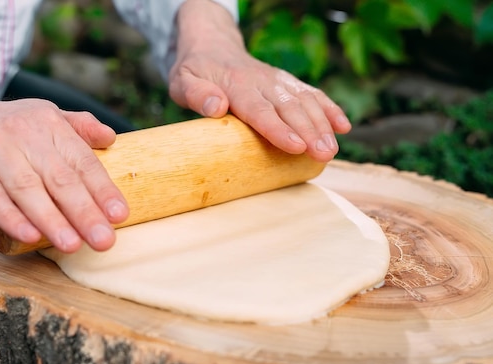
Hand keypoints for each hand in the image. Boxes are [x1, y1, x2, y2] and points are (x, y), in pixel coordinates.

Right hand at [0, 51, 128, 252]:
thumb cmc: (4, 125)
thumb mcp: (44, 115)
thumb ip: (79, 126)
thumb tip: (112, 138)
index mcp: (49, 123)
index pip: (81, 159)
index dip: (102, 189)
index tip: (119, 215)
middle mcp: (23, 132)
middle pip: (59, 178)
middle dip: (84, 212)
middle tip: (104, 240)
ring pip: (26, 189)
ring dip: (51, 220)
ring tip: (72, 245)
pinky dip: (10, 217)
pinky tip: (29, 236)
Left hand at [169, 0, 350, 162]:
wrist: (211, 46)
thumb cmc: (194, 72)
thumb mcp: (183, 82)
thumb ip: (197, 95)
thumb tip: (217, 107)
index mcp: (236, 86)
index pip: (259, 110)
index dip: (278, 129)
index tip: (296, 147)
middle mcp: (262, 82)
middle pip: (289, 108)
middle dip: (309, 132)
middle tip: (324, 154)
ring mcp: (278, 81)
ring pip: (305, 101)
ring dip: (322, 125)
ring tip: (333, 150)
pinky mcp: (287, 83)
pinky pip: (311, 94)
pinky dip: (329, 109)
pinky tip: (344, 126)